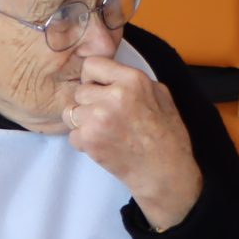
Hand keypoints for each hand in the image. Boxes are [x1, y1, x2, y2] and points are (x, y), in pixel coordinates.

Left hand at [64, 57, 201, 230]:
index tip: (101, 89)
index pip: (91, 64)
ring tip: (106, 131)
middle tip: (107, 117)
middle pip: (80, 91)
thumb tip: (111, 72)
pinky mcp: (89, 139)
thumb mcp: (161, 96)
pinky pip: (72, 134)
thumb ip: (134, 80)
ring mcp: (98, 118)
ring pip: (72, 112)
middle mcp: (113, 96)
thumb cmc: (167, 136)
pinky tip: (104, 144)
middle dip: (89, 103)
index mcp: (132, 80)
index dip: (94, 78)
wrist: (165, 173)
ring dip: (84, 122)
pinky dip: (84, 141)